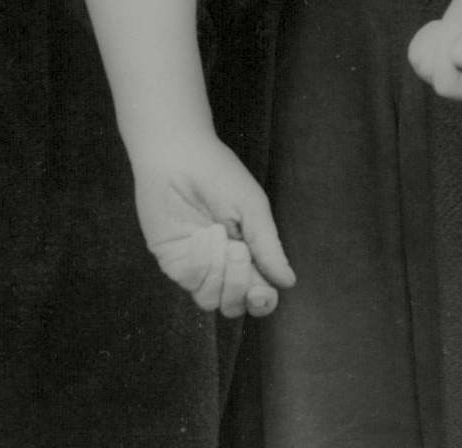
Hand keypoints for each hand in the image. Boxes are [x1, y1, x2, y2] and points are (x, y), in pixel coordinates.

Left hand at [131, 134, 295, 317]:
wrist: (177, 157)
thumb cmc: (219, 174)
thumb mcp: (252, 207)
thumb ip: (268, 247)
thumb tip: (288, 281)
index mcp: (248, 253)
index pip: (258, 293)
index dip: (262, 302)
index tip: (263, 294)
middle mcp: (222, 265)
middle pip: (234, 305)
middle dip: (240, 288)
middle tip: (240, 252)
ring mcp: (196, 266)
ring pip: (210, 300)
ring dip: (219, 274)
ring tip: (220, 238)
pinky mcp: (173, 261)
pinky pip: (189, 281)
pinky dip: (199, 262)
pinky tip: (200, 236)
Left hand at [407, 0, 461, 100]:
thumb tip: (459, 61)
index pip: (446, 86)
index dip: (444, 57)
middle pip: (432, 76)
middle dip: (439, 46)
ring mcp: (460, 75)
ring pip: (423, 67)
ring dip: (435, 40)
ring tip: (459, 25)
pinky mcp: (448, 63)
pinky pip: (420, 57)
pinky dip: (428, 38)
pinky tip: (450, 27)